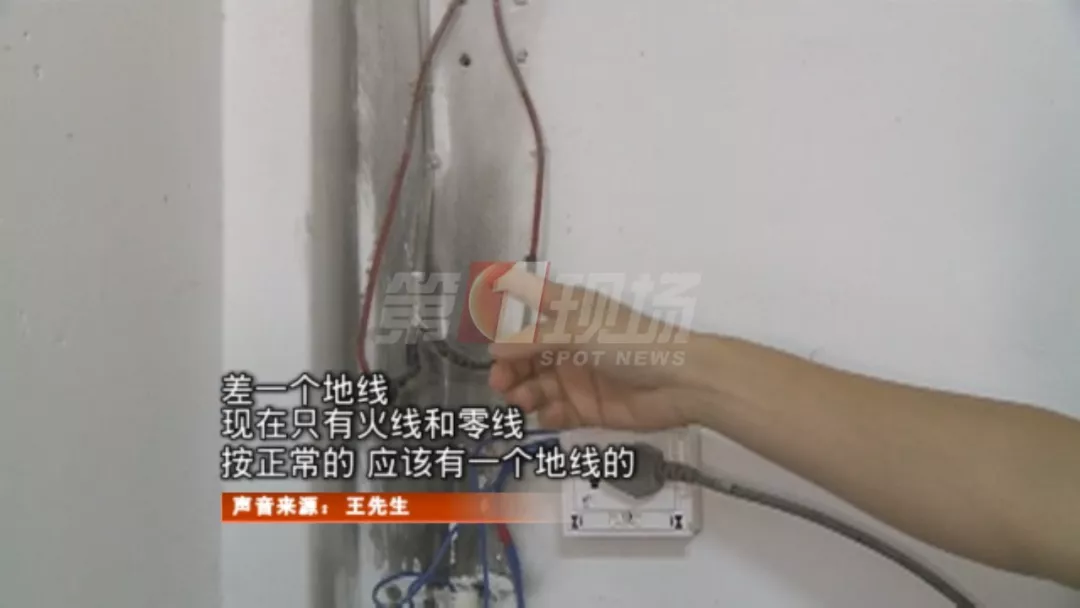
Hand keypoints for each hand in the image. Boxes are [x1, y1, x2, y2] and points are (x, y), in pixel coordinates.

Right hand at [485, 267, 715, 430]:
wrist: (679, 380)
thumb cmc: (628, 341)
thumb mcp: (576, 329)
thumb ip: (532, 339)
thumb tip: (494, 349)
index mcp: (568, 314)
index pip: (529, 310)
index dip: (507, 320)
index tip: (486, 336)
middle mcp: (569, 343)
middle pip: (526, 356)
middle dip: (509, 368)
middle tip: (501, 383)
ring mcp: (578, 377)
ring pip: (537, 386)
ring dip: (525, 393)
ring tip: (524, 400)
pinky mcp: (588, 409)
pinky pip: (557, 413)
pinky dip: (549, 415)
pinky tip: (550, 415)